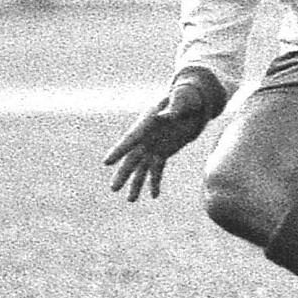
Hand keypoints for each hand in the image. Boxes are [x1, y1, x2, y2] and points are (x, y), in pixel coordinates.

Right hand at [103, 68, 224, 201]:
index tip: (106, 162)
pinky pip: (156, 170)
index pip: (129, 139)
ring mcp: (152, 146)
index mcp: (146, 124)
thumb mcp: (181, 100)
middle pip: (131, 159)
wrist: (191, 102)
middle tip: (113, 189)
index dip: (118, 151)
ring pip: (141, 168)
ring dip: (136, 184)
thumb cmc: (184, 97)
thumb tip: (164, 116)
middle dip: (123, 174)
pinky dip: (155, 182)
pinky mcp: (162, 152)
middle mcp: (145, 138)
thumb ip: (172, 109)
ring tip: (130, 200)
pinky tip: (153, 196)